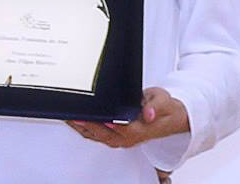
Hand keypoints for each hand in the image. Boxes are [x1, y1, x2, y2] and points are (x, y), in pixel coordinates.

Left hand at [66, 87, 188, 149]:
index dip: (108, 125)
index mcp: (142, 129)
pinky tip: (76, 122)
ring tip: (68, 117)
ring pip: (99, 137)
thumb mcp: (164, 100)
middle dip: (88, 126)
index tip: (96, 118)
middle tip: (73, 116)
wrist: (171, 116)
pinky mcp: (118, 136)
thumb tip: (148, 113)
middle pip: (105, 136)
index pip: (122, 129)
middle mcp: (130, 137)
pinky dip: (86, 130)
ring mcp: (123, 139)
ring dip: (83, 129)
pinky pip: (99, 136)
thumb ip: (155, 105)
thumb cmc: (165, 107)